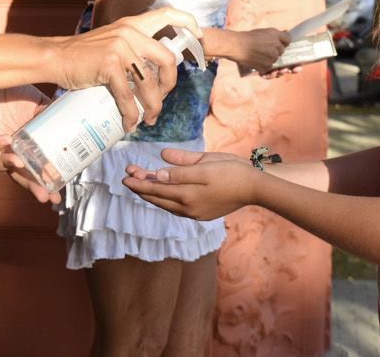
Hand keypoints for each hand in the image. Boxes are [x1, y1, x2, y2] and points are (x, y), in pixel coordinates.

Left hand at [0, 86, 57, 204]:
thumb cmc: (14, 93)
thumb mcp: (38, 103)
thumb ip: (52, 114)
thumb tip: (75, 119)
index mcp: (22, 146)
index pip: (32, 171)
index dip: (43, 184)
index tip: (57, 196)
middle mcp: (6, 149)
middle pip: (16, 175)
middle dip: (29, 186)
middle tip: (43, 196)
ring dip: (8, 165)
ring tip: (21, 164)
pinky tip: (8, 139)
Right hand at [51, 8, 200, 130]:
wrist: (56, 57)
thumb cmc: (83, 54)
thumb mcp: (112, 41)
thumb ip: (131, 47)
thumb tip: (152, 71)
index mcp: (133, 25)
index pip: (167, 15)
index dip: (188, 24)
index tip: (198, 38)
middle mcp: (130, 33)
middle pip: (166, 60)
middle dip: (169, 85)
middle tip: (162, 99)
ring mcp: (120, 48)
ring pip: (149, 84)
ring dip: (153, 107)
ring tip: (149, 119)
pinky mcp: (109, 65)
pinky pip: (127, 96)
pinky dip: (131, 114)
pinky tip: (129, 123)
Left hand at [121, 148, 261, 220]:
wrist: (254, 187)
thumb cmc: (231, 170)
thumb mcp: (205, 164)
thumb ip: (181, 168)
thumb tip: (158, 169)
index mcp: (188, 195)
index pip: (156, 189)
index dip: (139, 182)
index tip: (125, 175)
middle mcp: (189, 208)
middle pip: (158, 198)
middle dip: (141, 186)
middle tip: (127, 175)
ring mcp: (195, 213)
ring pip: (166, 204)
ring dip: (152, 193)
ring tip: (141, 182)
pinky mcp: (202, 214)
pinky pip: (176, 207)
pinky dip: (165, 199)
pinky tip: (162, 192)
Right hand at [232, 27, 291, 74]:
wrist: (237, 46)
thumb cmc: (248, 37)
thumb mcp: (263, 31)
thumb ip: (275, 34)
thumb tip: (286, 32)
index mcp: (275, 34)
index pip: (288, 39)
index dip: (284, 42)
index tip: (278, 43)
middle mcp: (276, 45)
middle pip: (282, 50)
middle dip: (275, 51)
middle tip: (264, 49)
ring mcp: (272, 56)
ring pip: (276, 59)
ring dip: (269, 59)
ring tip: (259, 54)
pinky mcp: (267, 65)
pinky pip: (269, 67)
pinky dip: (264, 65)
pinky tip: (257, 60)